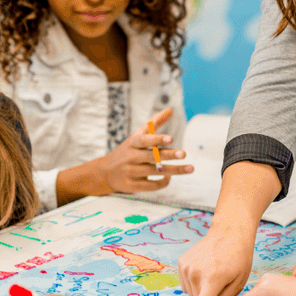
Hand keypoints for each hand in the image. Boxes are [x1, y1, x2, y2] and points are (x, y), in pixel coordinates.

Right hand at [56, 108, 192, 203]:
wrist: (105, 172)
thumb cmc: (128, 151)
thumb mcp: (138, 136)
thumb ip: (154, 123)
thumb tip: (171, 109)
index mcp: (133, 143)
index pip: (145, 140)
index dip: (157, 139)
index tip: (171, 138)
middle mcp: (131, 157)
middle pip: (152, 156)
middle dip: (169, 155)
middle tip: (184, 154)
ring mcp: (131, 172)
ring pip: (155, 172)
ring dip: (174, 171)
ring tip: (190, 168)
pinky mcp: (133, 186)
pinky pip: (151, 186)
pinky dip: (163, 182)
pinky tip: (170, 177)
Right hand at [178, 223, 254, 295]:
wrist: (228, 232)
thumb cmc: (239, 257)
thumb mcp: (239, 282)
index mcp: (213, 278)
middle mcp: (195, 272)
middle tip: (221, 286)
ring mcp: (186, 266)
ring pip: (191, 293)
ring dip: (201, 292)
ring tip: (214, 275)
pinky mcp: (181, 262)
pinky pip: (186, 284)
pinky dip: (195, 283)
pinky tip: (206, 271)